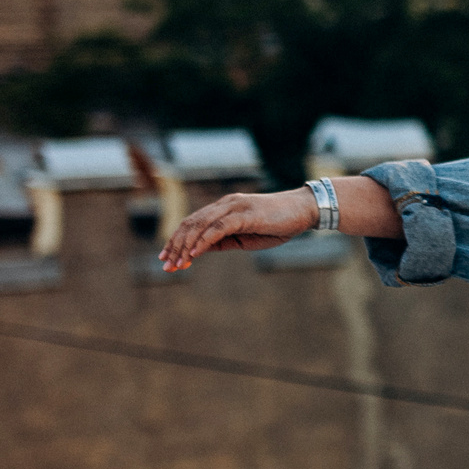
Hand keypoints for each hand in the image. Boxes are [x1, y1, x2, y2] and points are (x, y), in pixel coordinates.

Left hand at [158, 188, 317, 270]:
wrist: (304, 211)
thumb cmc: (278, 224)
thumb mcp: (246, 237)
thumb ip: (223, 241)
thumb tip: (201, 250)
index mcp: (224, 208)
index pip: (193, 223)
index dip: (177, 241)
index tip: (167, 259)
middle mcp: (224, 204)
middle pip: (190, 223)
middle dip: (175, 245)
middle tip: (165, 265)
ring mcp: (233, 207)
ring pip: (199, 225)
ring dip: (184, 246)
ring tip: (176, 264)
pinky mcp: (243, 214)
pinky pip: (217, 229)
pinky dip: (202, 242)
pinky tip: (193, 255)